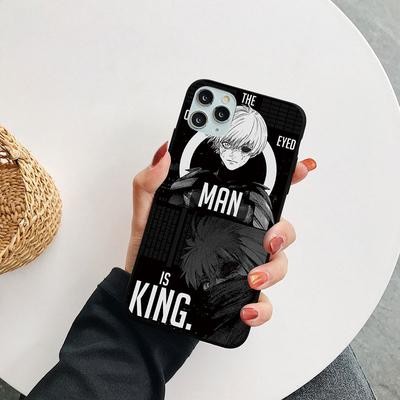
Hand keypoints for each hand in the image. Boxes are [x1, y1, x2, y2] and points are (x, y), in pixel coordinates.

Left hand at [125, 142, 315, 326]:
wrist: (146, 294)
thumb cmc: (150, 252)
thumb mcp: (147, 214)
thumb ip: (149, 184)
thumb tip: (164, 154)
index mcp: (225, 213)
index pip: (262, 192)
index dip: (287, 177)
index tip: (302, 168)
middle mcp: (239, 237)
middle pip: (280, 228)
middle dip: (284, 231)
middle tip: (269, 238)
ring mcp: (242, 265)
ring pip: (279, 264)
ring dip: (275, 270)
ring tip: (253, 278)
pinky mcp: (238, 294)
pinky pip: (263, 303)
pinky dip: (262, 308)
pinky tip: (247, 309)